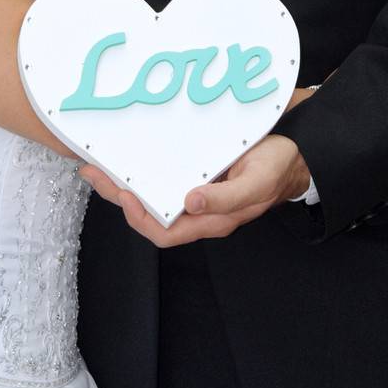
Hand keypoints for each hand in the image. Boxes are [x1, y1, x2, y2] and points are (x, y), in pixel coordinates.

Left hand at [78, 130, 310, 248]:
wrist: (294, 154)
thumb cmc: (276, 170)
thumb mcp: (255, 183)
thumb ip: (226, 198)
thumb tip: (191, 202)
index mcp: (210, 219)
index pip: (164, 233)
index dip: (139, 219)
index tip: (124, 194)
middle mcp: (197, 210)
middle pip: (148, 214)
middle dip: (118, 195)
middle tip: (93, 171)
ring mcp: (193, 193)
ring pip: (150, 195)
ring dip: (123, 182)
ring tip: (98, 164)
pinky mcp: (194, 174)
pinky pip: (160, 177)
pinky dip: (140, 169)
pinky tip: (128, 156)